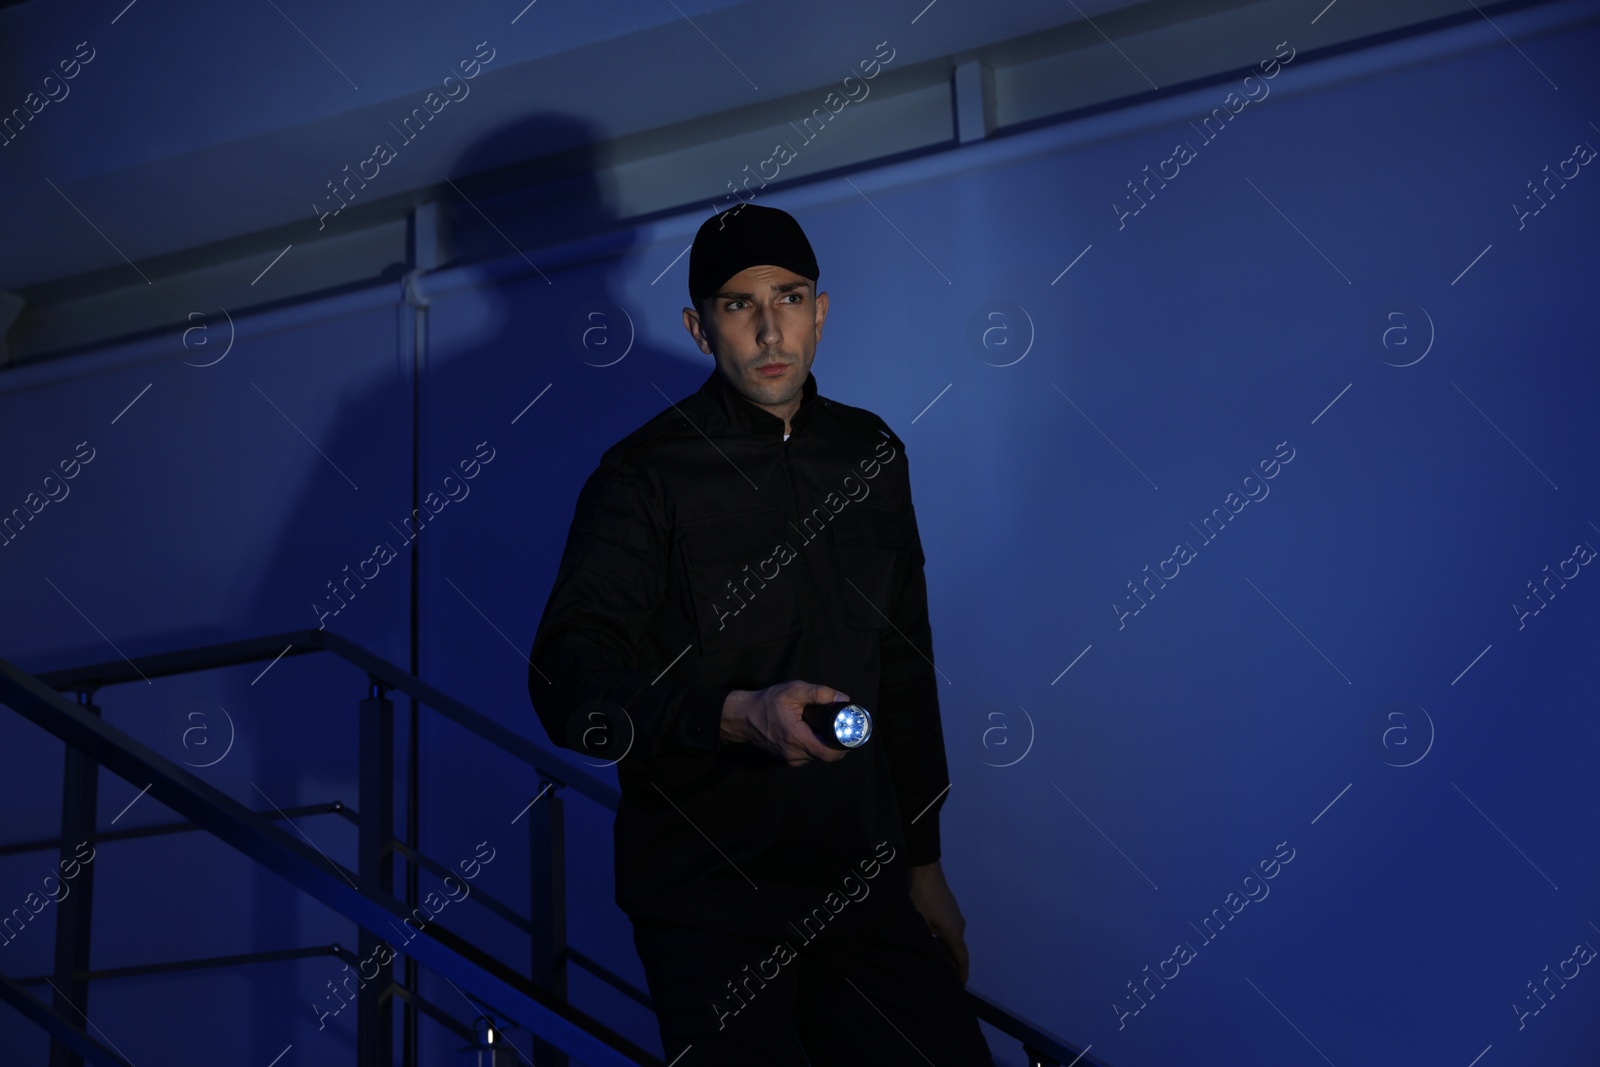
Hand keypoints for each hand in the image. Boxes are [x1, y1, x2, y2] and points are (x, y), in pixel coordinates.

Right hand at [721, 681, 851, 765]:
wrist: (743, 717)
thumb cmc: (767, 702)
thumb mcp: (794, 690)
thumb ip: (820, 693)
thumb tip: (843, 699)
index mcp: (797, 738)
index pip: (829, 754)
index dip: (844, 747)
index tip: (850, 735)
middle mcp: (794, 753)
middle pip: (825, 755)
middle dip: (835, 743)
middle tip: (839, 727)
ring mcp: (789, 759)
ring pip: (816, 756)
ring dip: (823, 745)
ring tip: (821, 728)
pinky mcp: (785, 760)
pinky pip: (806, 756)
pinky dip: (812, 746)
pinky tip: (809, 733)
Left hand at [909, 860, 969, 983]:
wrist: (924, 868)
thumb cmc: (920, 896)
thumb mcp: (918, 922)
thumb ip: (924, 942)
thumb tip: (924, 958)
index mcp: (953, 931)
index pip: (961, 958)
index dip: (961, 974)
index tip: (959, 986)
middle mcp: (959, 925)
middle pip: (958, 951)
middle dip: (951, 966)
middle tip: (941, 980)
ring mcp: (955, 915)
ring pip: (953, 940)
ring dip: (946, 952)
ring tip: (935, 964)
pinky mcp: (949, 909)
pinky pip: (950, 931)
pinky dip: (944, 942)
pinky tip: (932, 945)